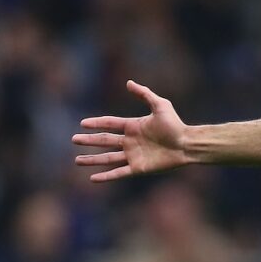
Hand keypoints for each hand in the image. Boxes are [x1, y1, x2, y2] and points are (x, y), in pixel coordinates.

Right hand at [73, 80, 189, 181]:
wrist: (187, 144)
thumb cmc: (176, 125)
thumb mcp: (160, 105)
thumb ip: (144, 94)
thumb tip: (128, 83)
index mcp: (134, 126)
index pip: (110, 124)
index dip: (97, 124)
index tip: (82, 123)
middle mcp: (131, 141)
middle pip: (105, 141)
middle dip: (89, 141)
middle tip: (74, 140)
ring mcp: (134, 156)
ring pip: (108, 158)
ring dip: (92, 160)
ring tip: (77, 160)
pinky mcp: (138, 168)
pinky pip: (118, 173)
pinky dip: (106, 176)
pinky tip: (93, 178)